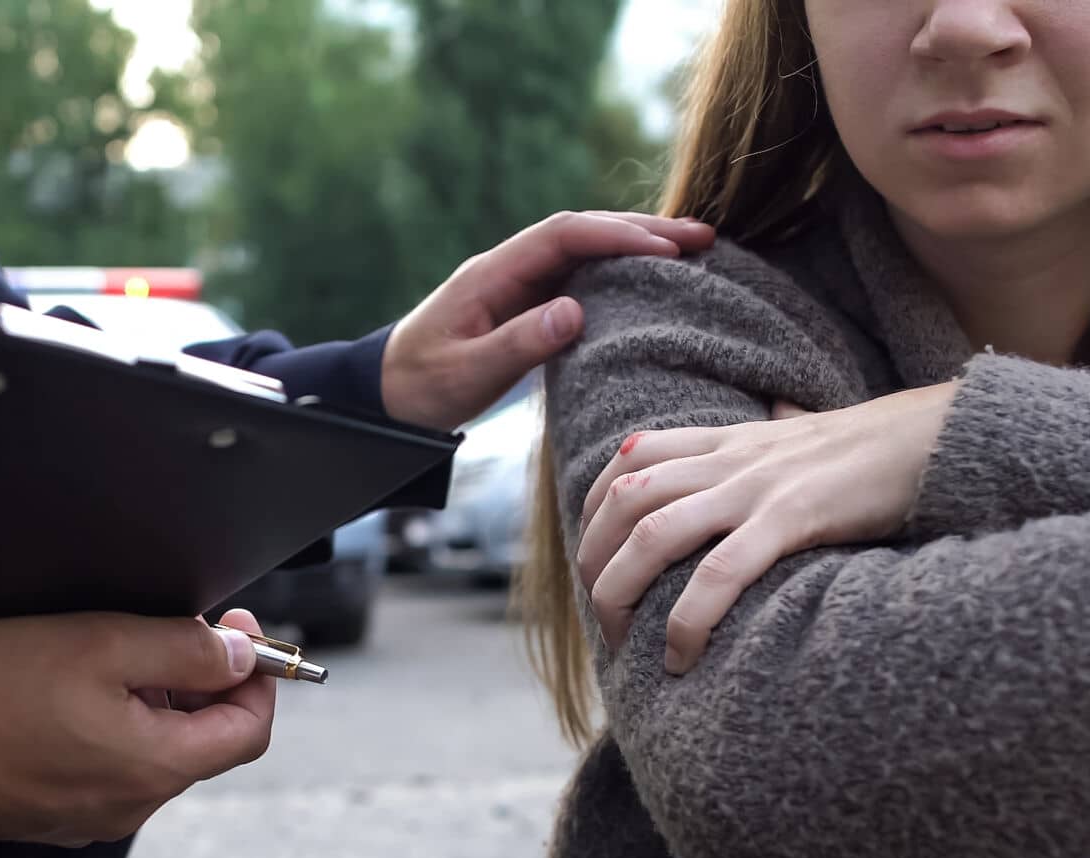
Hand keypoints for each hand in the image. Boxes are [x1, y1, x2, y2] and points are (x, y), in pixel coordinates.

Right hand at [0, 609, 277, 845]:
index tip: (237, 627)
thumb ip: (185, 650)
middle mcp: (133, 805)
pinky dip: (115, 730)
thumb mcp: (103, 643)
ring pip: (154, 754)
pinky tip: (75, 694)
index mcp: (157, 767)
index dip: (257, 676)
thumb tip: (240, 657)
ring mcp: (93, 816)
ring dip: (157, 705)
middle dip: (204, 684)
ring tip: (113, 656)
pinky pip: (110, 770)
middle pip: (203, 743)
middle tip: (173, 629)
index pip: (250, 731)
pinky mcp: (56, 815)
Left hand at [381, 211, 716, 430]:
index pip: (563, 236)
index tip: (663, 249)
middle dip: (643, 230)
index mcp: (492, 272)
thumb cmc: (420, 386)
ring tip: (695, 252)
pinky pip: (582, 278)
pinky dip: (622, 273)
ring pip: (587, 251)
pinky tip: (657, 282)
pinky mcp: (528, 305)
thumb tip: (574, 311)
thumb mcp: (467, 372)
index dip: (615, 236)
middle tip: (702, 239)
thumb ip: (518, 343)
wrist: (387, 396)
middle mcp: (510, 267)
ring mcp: (520, 283)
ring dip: (638, 246)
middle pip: (583, 232)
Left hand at [577, 382, 959, 672]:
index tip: (591, 555)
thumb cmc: (879, 449)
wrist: (941, 436)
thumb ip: (777, 432)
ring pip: (652, 534)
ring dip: (620, 593)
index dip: (593, 508)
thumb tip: (777, 412)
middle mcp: (730, 459)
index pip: (630, 457)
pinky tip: (680, 656)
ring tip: (622, 644)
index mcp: (729, 440)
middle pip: (623, 499)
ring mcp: (757, 487)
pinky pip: (719, 572)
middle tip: (601, 618)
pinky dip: (687, 619)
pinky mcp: (792, 518)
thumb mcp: (809, 436)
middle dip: (593, 562)